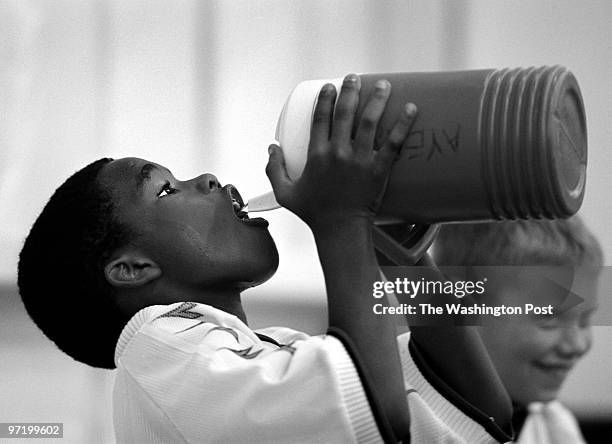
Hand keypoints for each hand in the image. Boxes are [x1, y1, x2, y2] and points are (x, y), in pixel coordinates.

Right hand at [266, 73, 416, 230]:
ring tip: (384, 84)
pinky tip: (411, 108)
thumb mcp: (285, 192)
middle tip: (355, 77)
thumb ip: (274, 169)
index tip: (329, 86)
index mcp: (316, 155)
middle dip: (350, 90)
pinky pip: (393, 142)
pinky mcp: (379, 170)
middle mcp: (338, 153)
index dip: (325, 99)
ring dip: (377, 99)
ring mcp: (360, 160)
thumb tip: (272, 146)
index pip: (320, 118)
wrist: (340, 230)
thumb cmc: (314, 212)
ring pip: (369, 122)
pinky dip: (402, 124)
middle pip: (345, 113)